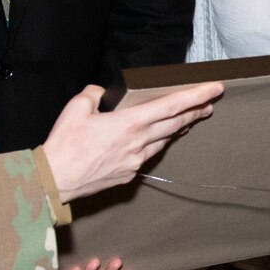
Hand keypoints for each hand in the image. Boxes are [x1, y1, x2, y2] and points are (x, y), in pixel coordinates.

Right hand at [41, 82, 223, 202]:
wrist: (55, 180)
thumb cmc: (65, 145)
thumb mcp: (77, 107)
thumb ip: (94, 94)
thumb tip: (101, 93)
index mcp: (130, 123)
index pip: (171, 105)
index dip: (196, 96)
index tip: (214, 89)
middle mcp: (138, 142)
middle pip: (175, 123)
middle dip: (195, 111)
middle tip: (210, 103)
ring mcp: (136, 160)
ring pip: (164, 140)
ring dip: (179, 127)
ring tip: (190, 118)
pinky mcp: (129, 174)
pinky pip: (149, 154)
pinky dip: (158, 143)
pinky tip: (159, 139)